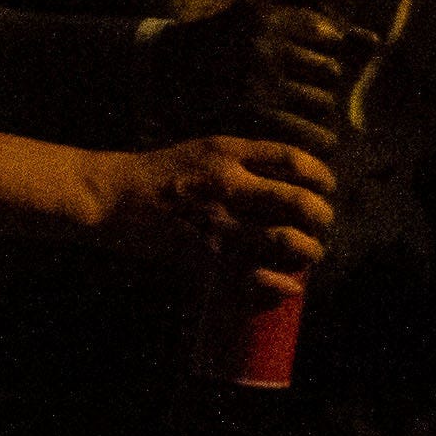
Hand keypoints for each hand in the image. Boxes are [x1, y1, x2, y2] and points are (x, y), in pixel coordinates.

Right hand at [92, 135, 339, 292]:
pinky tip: (288, 286)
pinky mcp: (206, 253)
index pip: (295, 160)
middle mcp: (227, 184)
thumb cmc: (161, 173)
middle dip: (321, 217)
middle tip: (320, 224)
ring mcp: (217, 220)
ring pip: (287, 241)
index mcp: (227, 153)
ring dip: (308, 253)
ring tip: (308, 255)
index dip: (321, 177)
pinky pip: (258, 275)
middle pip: (301, 202)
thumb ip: (246, 159)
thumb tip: (298, 179)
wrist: (111, 195)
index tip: (324, 188)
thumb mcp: (203, 149)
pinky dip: (281, 285)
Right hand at [129, 0, 362, 150]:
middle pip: (330, 72)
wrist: (164, 73)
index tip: (297, 55)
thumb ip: (313, 21)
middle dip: (319, 82)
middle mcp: (262, 47)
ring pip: (324, 104)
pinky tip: (305, 137)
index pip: (329, 36)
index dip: (318, 48)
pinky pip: (313, 135)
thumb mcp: (258, 17)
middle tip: (296, 87)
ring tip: (295, 111)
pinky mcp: (254, 120)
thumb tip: (372, 40)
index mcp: (264, 16)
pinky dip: (317, 140)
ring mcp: (257, 84)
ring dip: (317, 112)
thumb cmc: (223, 42)